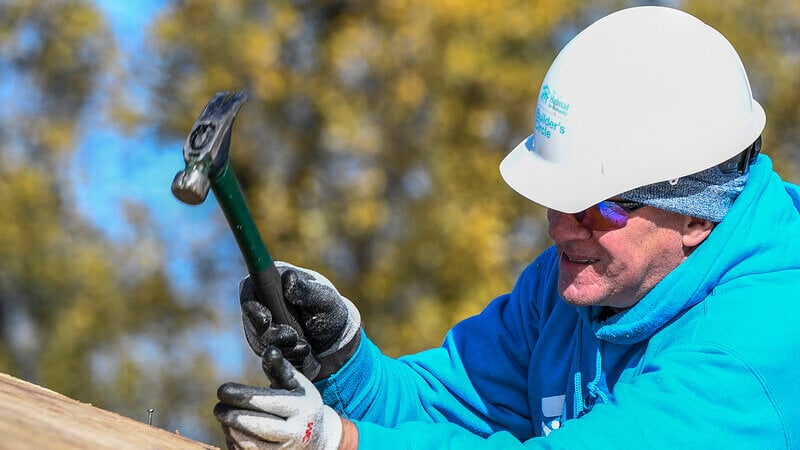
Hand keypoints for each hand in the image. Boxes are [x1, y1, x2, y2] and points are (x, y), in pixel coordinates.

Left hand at [214, 346, 342, 449]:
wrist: (317, 439)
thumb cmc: (302, 404)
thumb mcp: (297, 385)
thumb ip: (281, 369)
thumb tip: (269, 350)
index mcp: (303, 409)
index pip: (269, 402)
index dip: (243, 396)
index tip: (223, 390)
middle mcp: (296, 433)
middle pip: (258, 426)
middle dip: (232, 416)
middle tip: (218, 407)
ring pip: (250, 444)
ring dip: (231, 430)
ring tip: (224, 416)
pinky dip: (235, 442)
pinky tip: (231, 430)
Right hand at [240, 262, 360, 379]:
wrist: (331, 335)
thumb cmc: (329, 310)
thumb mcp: (325, 299)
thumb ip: (307, 290)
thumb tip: (288, 279)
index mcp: (273, 280)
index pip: (249, 289)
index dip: (252, 305)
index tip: (266, 320)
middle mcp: (261, 300)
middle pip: (250, 318)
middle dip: (270, 332)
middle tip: (292, 338)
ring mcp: (260, 322)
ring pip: (258, 338)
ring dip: (281, 346)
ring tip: (306, 347)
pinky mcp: (263, 340)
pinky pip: (266, 352)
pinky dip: (285, 355)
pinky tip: (302, 353)